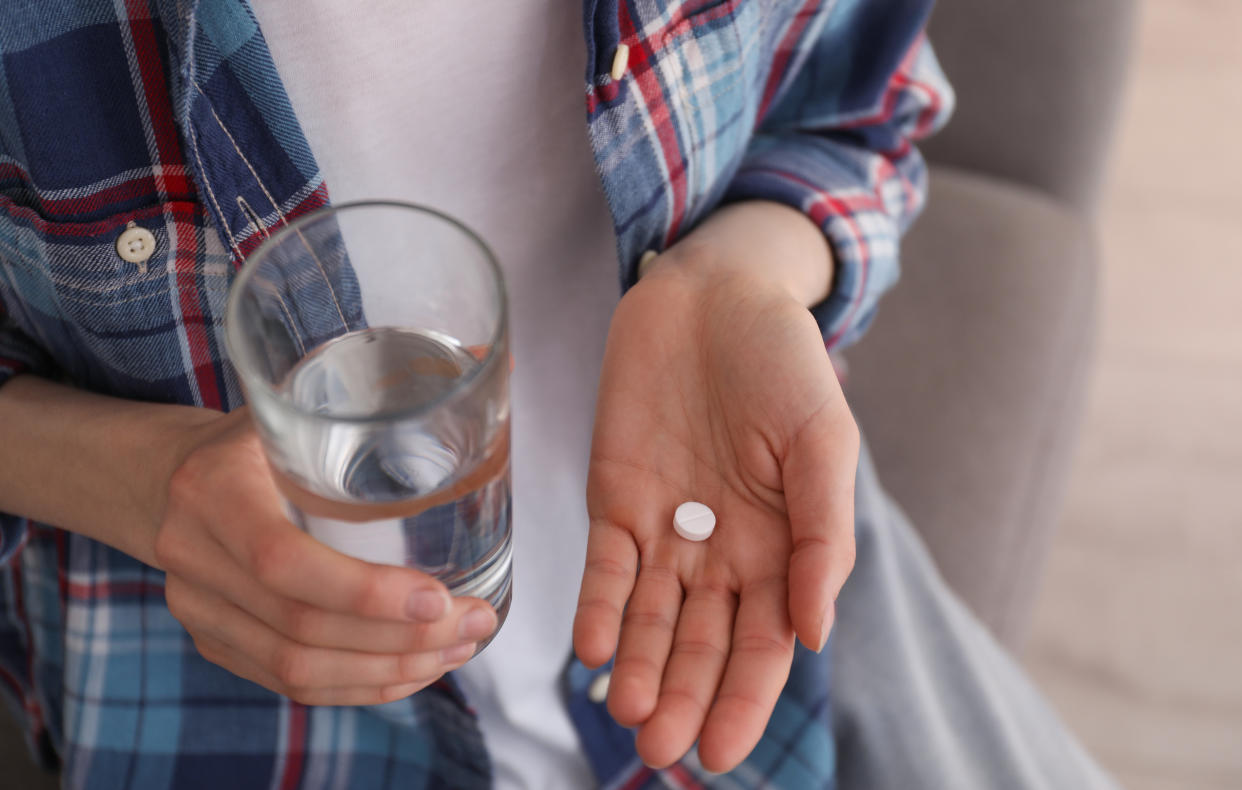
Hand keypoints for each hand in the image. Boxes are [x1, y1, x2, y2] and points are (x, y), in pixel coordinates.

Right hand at [153, 409, 498, 704]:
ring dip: (389, 670)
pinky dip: (358, 686)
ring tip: (458, 650)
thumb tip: (492, 357)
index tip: (441, 597)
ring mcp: (197, 608)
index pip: (284, 561)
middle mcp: (194, 556)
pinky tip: (413, 671)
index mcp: (214, 488)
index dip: (365, 592)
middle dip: (401, 639)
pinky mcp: (213, 641)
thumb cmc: (254, 433)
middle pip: (301, 627)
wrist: (161, 475)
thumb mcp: (299, 400)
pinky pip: (288, 684)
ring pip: (297, 669)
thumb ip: (386, 386)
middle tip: (474, 625)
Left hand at [574, 239, 857, 770]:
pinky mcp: (614, 498)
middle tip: (661, 747)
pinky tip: (592, 647)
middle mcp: (723, 551)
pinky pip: (606, 565)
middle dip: (683, 696)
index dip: (744, 698)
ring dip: (637, 666)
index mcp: (783, 548)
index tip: (720, 750)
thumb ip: (822, 537)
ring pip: (649, 616)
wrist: (713, 294)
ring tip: (626, 714)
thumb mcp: (824, 442)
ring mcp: (665, 528)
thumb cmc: (783, 363)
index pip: (764, 643)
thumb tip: (814, 635)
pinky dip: (599, 605)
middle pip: (700, 643)